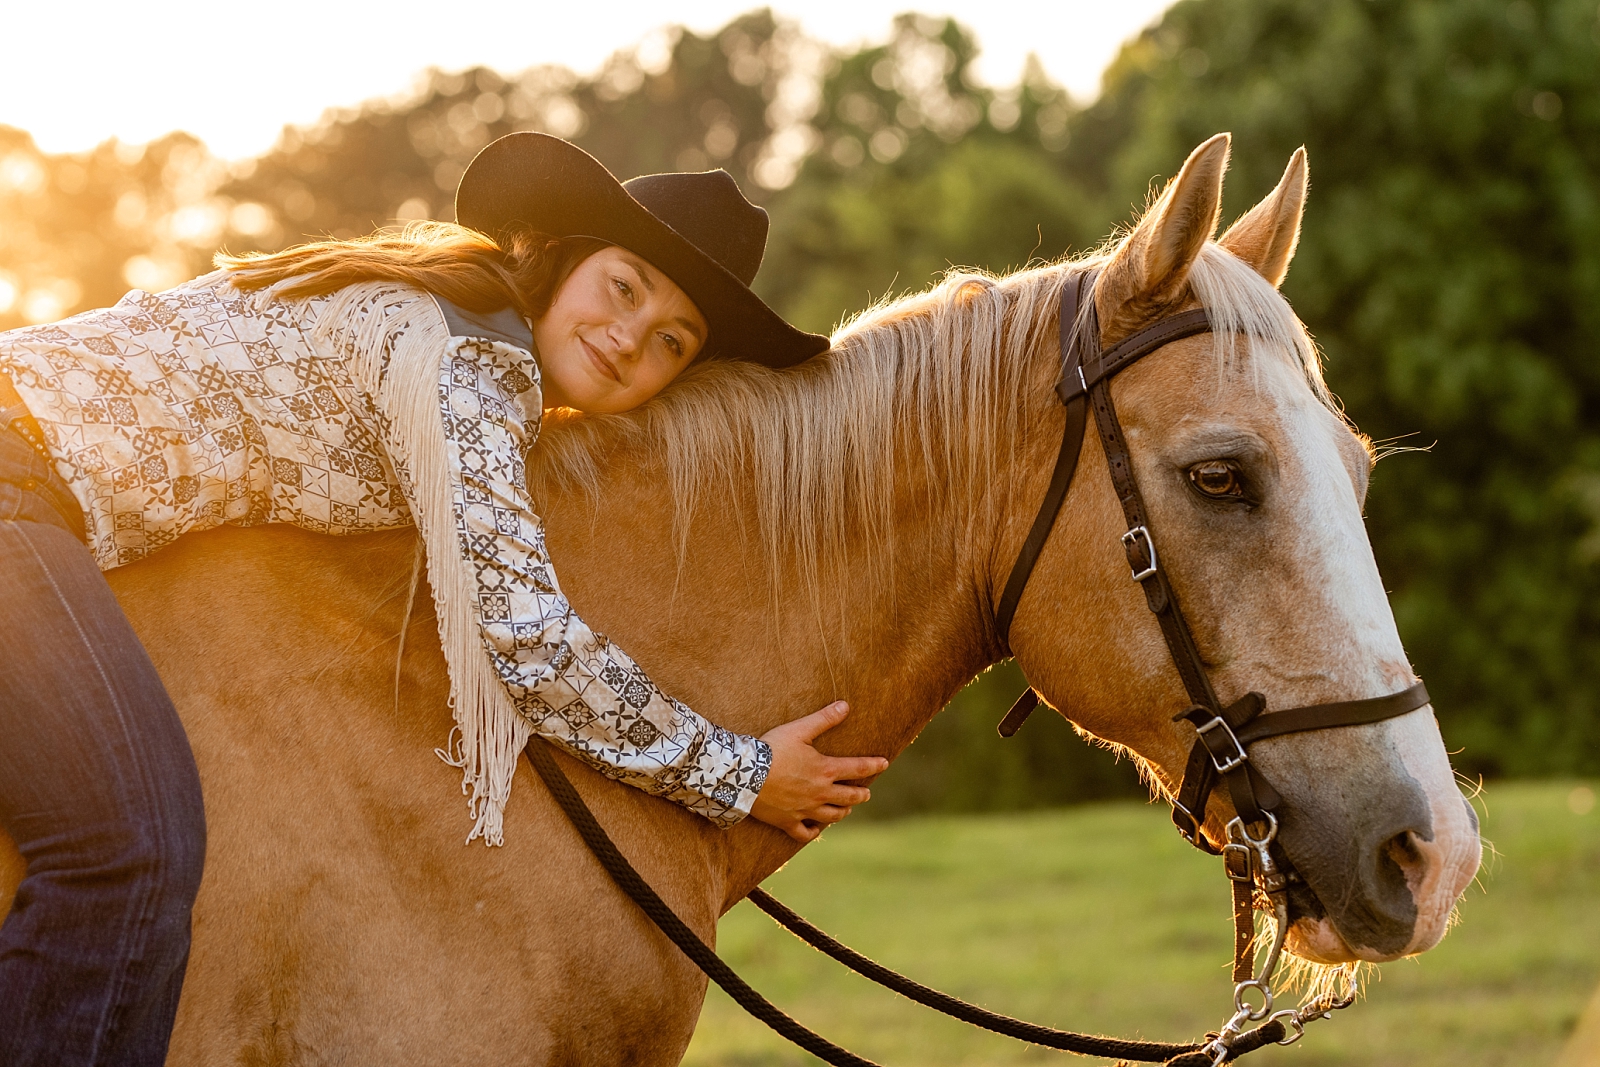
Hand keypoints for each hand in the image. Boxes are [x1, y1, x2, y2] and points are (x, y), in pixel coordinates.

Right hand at [749, 701, 888, 842]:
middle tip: (866, 793)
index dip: (873, 765)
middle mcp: (820, 793)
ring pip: (832, 816)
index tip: (884, 763)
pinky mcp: (787, 821)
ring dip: (843, 812)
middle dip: (860, 794)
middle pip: (849, 797)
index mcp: (825, 770)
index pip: (858, 768)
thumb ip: (824, 719)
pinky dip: (813, 832)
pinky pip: (805, 833)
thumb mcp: (799, 729)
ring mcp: (804, 810)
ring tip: (847, 810)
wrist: (744, 775)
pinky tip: (817, 830)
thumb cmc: (772, 749)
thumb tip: (845, 706)